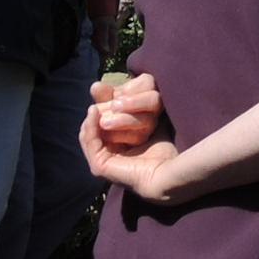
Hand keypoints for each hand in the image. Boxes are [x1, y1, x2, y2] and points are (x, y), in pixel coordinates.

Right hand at [80, 73, 176, 197]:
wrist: (169, 171)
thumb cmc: (164, 148)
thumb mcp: (149, 122)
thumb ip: (139, 110)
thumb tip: (132, 88)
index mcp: (118, 148)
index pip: (104, 123)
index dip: (103, 105)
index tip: (103, 88)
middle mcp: (108, 155)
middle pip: (94, 128)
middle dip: (96, 108)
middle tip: (97, 90)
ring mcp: (102, 162)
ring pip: (90, 134)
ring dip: (93, 117)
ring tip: (96, 102)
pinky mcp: (99, 166)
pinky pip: (89, 142)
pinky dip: (90, 126)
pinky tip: (94, 112)